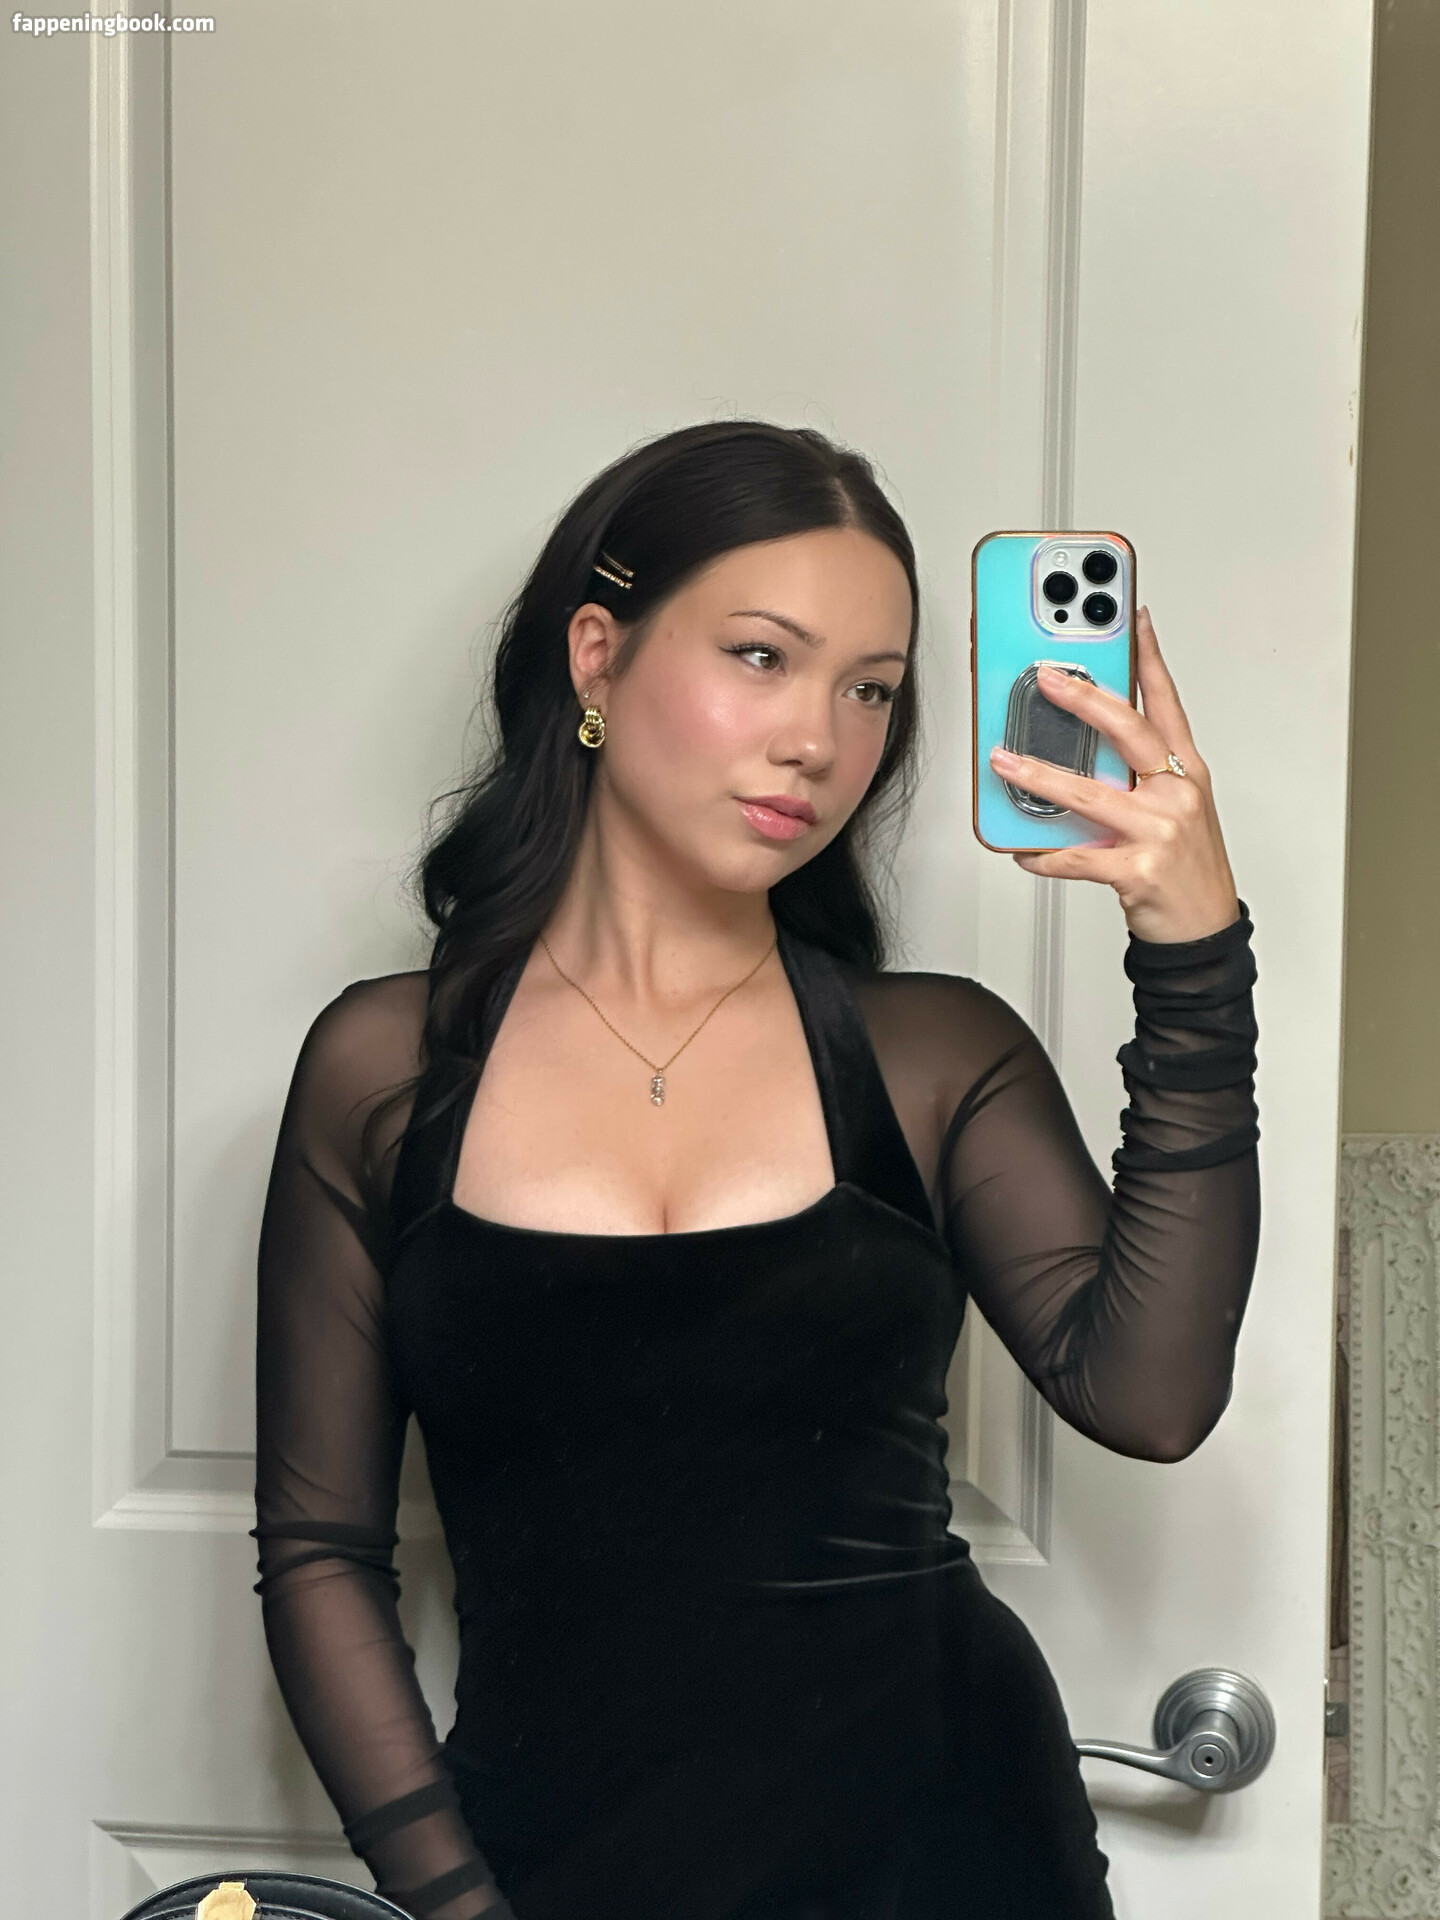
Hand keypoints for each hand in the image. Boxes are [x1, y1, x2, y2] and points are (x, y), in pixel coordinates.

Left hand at [987, 606, 1239, 943]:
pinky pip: (1078, 857)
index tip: (1134, 618)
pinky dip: (1044, 854)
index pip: (1168, 703)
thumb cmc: (1185, 868)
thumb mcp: (1175, 810)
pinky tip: (1022, 848)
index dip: (1151, 658)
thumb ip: (1136, 775)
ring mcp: (1160, 832)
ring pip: (1091, 794)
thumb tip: (1077, 750)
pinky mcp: (1138, 871)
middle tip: (1049, 679)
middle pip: (1130, 731)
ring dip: (1040, 776)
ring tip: (1005, 762)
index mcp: (1187, 772)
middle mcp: (1177, 793)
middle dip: (1086, 699)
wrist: (1203, 931)